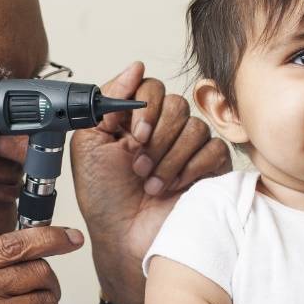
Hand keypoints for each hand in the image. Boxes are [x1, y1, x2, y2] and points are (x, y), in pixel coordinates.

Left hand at [70, 62, 230, 303]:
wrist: (124, 237)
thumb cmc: (104, 198)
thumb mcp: (89, 144)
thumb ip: (107, 101)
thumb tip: (135, 67)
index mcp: (135, 118)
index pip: (152, 87)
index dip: (145, 108)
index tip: (132, 136)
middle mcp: (164, 129)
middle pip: (177, 104)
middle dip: (156, 139)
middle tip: (138, 166)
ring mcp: (188, 148)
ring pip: (195, 128)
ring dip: (169, 159)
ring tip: (151, 184)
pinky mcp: (209, 168)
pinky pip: (213, 150)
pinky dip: (190, 169)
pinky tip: (173, 187)